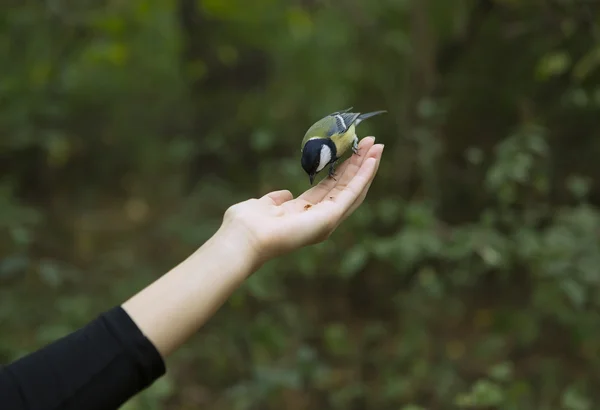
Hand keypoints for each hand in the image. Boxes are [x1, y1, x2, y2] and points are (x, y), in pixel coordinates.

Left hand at [217, 137, 383, 265]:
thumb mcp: (264, 205)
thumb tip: (284, 195)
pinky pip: (352, 192)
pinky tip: (372, 160)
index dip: (342, 169)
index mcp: (305, 214)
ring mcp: (328, 219)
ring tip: (377, 146)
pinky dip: (364, 176)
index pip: (330, 188)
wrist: (246, 236)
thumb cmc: (248, 224)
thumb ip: (276, 200)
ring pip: (354, 188)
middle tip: (372, 143)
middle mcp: (320, 218)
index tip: (352, 151)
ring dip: (367, 166)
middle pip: (346, 186)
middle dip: (359, 164)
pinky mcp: (331, 216)